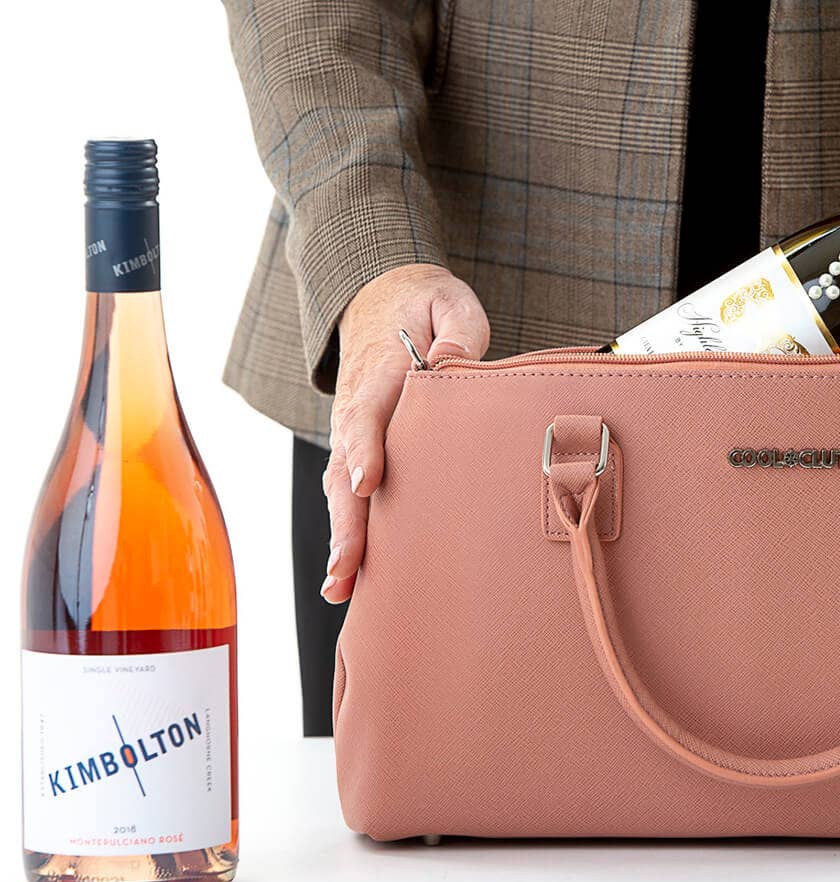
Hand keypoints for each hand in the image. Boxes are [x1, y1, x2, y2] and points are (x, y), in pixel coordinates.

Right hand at [321, 263, 489, 602]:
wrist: (381, 294)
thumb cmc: (424, 304)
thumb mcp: (450, 301)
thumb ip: (456, 328)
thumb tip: (450, 362)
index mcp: (381, 368)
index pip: (368, 411)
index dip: (364, 447)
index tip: (367, 482)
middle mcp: (358, 405)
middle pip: (345, 465)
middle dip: (345, 519)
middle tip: (346, 566)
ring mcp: (352, 430)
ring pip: (340, 487)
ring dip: (340, 535)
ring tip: (342, 586)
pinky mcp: (358, 447)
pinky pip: (348, 491)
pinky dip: (347, 531)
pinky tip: (352, 577)